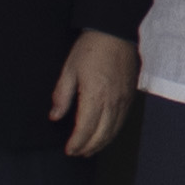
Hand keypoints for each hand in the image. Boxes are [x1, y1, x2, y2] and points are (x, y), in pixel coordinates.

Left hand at [51, 30, 141, 156]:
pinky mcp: (130, 96)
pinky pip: (122, 121)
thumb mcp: (69, 69)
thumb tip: (55, 116)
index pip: (85, 129)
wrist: (116, 32)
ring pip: (114, 130)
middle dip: (88, 147)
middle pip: (101, 134)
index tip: (69, 149)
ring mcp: (123, 100)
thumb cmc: (91, 48)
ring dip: (101, 143)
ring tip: (90, 150)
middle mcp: (112, 102)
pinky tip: (105, 135)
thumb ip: (62, 96)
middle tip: (77, 153)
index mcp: (95, 96)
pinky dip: (112, 132)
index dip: (77, 143)